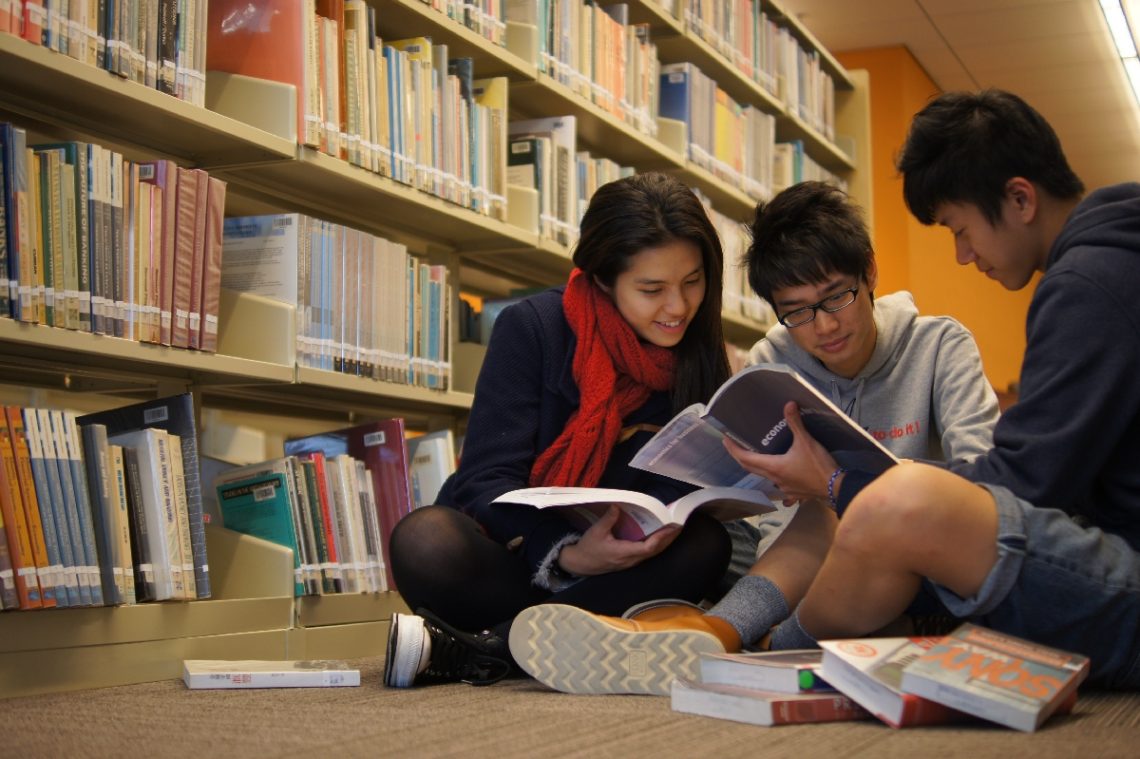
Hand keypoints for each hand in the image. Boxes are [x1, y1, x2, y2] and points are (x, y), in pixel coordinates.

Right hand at [556, 506, 680, 575]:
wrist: (581, 564)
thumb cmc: (588, 548)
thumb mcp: (596, 531)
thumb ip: (608, 519)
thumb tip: (618, 506)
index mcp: (623, 552)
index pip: (647, 547)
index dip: (661, 538)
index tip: (670, 527)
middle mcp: (630, 560)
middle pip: (655, 551)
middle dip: (668, 538)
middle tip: (679, 525)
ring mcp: (631, 562)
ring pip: (653, 553)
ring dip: (665, 542)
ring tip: (674, 529)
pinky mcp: (630, 561)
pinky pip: (647, 554)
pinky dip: (657, 545)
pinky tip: (661, 537)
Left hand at [724, 401, 838, 504]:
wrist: (837, 488)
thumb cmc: (819, 465)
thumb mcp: (806, 441)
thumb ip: (795, 423)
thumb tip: (789, 404)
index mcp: (773, 467)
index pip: (745, 458)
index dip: (734, 449)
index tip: (726, 440)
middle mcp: (775, 479)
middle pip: (751, 468)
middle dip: (741, 456)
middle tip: (735, 445)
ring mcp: (785, 489)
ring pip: (765, 478)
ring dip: (757, 468)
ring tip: (756, 457)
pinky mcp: (796, 494)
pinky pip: (781, 490)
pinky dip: (777, 483)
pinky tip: (781, 482)